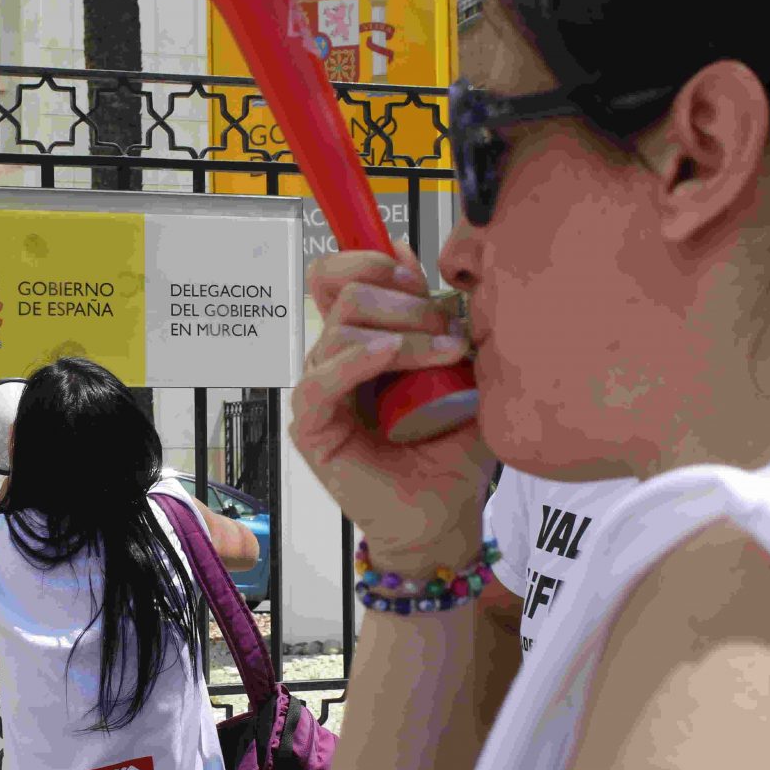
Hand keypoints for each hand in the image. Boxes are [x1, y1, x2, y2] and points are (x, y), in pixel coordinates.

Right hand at [289, 243, 493, 565]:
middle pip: (348, 295)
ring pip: (342, 328)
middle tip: (450, 331)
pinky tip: (390, 355)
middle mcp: (335, 361)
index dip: (374, 264)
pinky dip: (357, 360)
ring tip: (445, 354)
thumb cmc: (450, 449)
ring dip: (402, 333)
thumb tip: (406, 253)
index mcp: (361, 341)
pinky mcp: (313, 428)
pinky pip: (320, 381)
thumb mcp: (456, 371)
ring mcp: (321, 393)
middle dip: (406, 303)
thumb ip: (433, 315)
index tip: (421, 280)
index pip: (338, 277)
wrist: (445, 516)